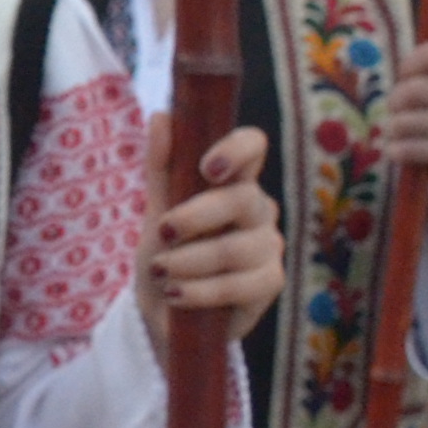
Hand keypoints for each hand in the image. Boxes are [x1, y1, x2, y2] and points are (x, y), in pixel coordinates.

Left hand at [140, 117, 287, 331]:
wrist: (166, 312)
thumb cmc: (166, 253)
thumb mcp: (157, 209)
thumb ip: (162, 166)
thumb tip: (161, 115)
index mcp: (234, 181)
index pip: (253, 146)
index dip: (237, 149)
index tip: (208, 168)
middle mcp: (259, 208)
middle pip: (241, 199)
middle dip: (195, 217)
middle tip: (163, 233)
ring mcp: (269, 246)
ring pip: (236, 248)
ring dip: (188, 261)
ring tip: (161, 271)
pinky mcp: (271, 283)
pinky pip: (239, 285)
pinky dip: (199, 291)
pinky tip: (176, 294)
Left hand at [386, 40, 427, 176]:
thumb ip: (411, 67)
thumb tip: (366, 56)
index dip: (408, 65)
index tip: (403, 75)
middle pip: (413, 90)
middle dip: (394, 101)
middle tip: (396, 109)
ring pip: (404, 122)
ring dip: (392, 128)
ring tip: (399, 130)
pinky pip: (407, 148)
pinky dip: (395, 150)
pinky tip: (399, 149)